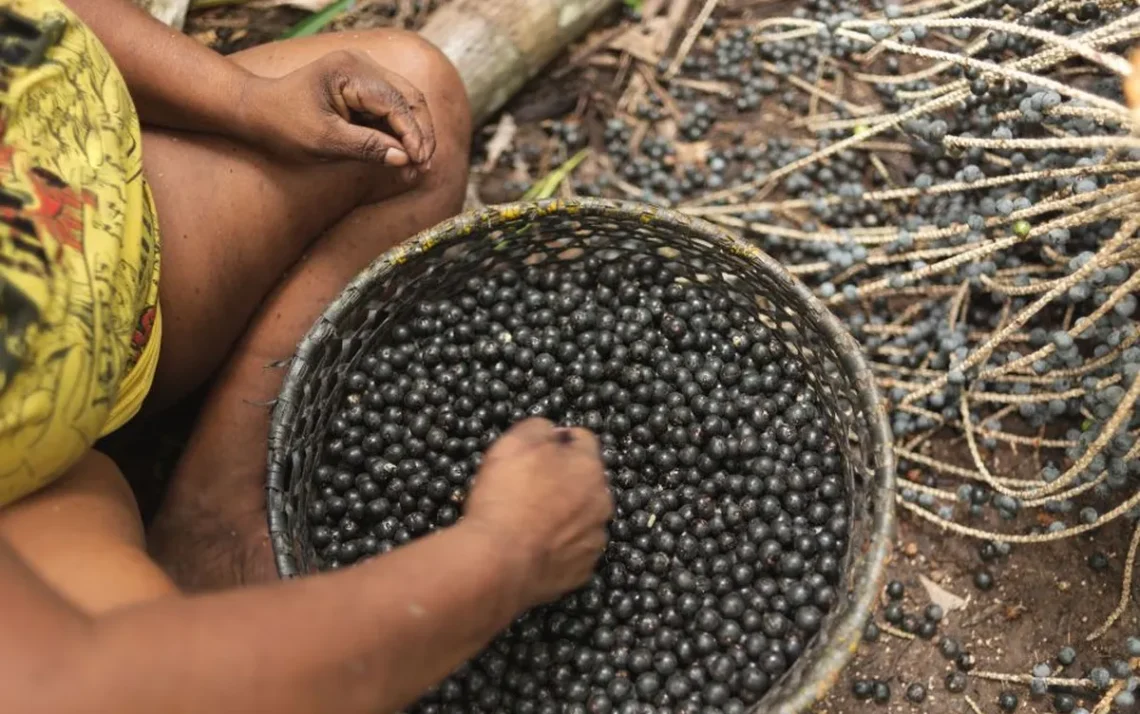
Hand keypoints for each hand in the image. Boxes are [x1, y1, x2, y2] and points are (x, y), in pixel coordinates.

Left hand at [237, 50, 434, 168]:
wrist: (256, 110)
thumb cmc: (282, 124)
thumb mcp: (323, 141)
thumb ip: (366, 147)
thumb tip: (404, 159)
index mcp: (350, 71)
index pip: (396, 102)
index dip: (413, 134)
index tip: (419, 163)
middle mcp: (362, 64)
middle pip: (409, 97)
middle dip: (420, 133)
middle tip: (424, 166)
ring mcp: (364, 73)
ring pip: (406, 102)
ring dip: (414, 133)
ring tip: (417, 165)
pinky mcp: (363, 86)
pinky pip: (392, 107)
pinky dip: (400, 131)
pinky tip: (403, 155)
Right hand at [464, 419, 613, 607]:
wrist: (498, 561)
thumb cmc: (505, 496)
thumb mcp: (515, 442)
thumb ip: (539, 428)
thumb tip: (552, 433)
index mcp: (589, 468)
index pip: (583, 440)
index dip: (559, 441)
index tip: (536, 450)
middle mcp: (601, 503)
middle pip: (586, 482)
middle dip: (563, 480)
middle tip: (528, 488)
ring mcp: (594, 541)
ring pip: (582, 518)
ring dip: (564, 516)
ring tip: (529, 522)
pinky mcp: (581, 572)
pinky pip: (572, 552)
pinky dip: (557, 548)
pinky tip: (533, 548)